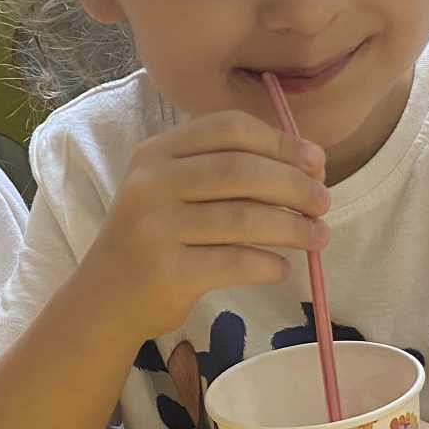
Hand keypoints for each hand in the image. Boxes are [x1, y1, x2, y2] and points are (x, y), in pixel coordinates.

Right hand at [88, 112, 329, 342]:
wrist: (104, 300)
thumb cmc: (153, 240)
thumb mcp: (172, 190)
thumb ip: (225, 170)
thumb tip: (309, 165)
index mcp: (157, 152)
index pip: (229, 128)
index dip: (280, 141)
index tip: (315, 162)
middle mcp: (152, 184)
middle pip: (241, 171)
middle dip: (294, 186)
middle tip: (324, 203)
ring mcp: (156, 228)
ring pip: (244, 219)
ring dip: (293, 228)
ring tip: (318, 238)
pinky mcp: (167, 271)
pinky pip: (235, 262)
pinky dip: (268, 264)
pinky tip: (281, 267)